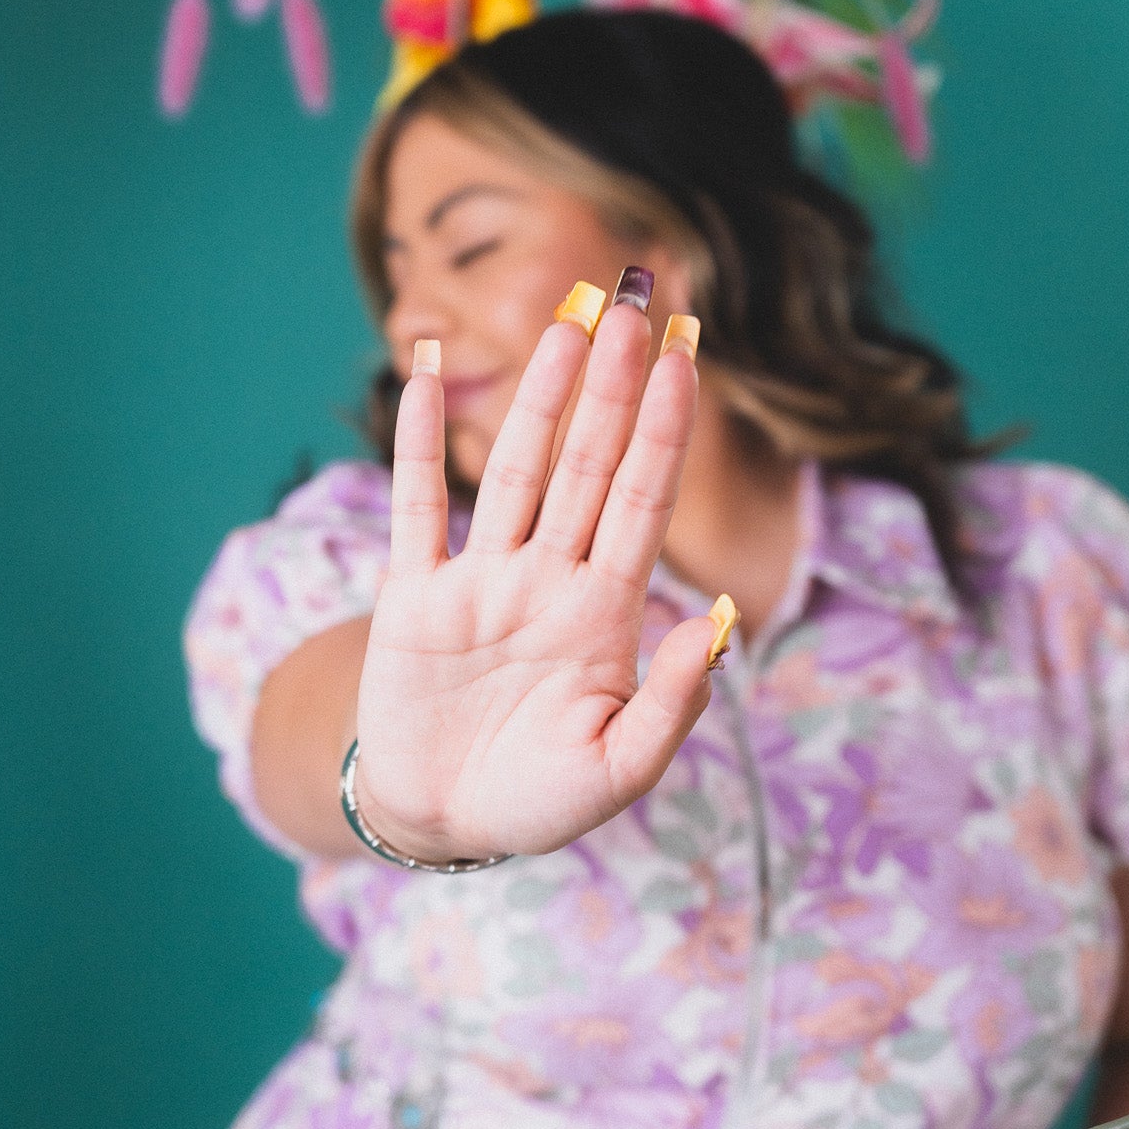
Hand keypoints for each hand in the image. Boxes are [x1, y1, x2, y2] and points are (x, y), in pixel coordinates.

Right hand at [354, 288, 723, 864]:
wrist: (447, 824)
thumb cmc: (542, 801)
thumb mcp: (619, 769)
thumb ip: (669, 702)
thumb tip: (712, 621)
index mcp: (606, 612)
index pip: (642, 501)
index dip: (663, 430)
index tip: (685, 360)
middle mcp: (549, 578)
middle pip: (589, 464)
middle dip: (613, 386)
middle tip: (634, 304)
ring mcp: (483, 580)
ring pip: (517, 468)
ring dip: (541, 397)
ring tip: (568, 320)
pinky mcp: (416, 596)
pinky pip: (417, 506)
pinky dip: (419, 442)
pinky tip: (430, 375)